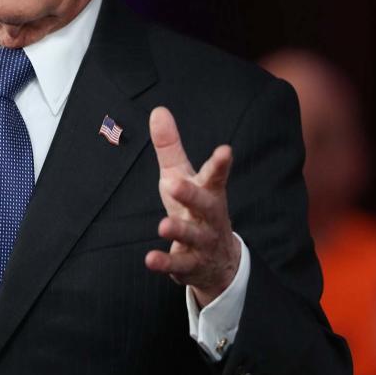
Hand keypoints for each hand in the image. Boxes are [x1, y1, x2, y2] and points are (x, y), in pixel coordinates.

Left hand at [144, 107, 240, 307]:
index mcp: (208, 192)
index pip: (215, 175)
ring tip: (163, 226)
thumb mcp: (181, 175)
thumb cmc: (194, 207)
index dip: (220, 163)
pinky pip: (179, 265)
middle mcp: (209, 216)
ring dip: (179, 230)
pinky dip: (165, 262)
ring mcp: (202, 242)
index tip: (225, 150)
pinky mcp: (191, 264)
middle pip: (204, 204)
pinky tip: (149, 259)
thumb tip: (158, 110)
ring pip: (193, 236)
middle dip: (192, 194)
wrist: (217, 259)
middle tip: (174, 183)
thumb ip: (170, 147)